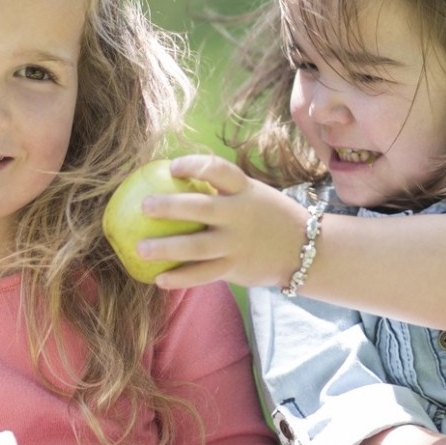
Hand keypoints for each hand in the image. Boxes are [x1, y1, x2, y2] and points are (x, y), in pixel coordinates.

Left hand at [134, 155, 312, 290]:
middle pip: (201, 208)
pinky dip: (180, 278)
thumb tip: (176, 179)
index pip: (218, 170)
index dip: (193, 165)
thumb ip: (223, 189)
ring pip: (197, 247)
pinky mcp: (235, 268)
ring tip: (140, 248)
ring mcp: (238, 244)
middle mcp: (241, 215)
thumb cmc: (268, 216)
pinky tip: (158, 279)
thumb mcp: (253, 194)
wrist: (305, 250)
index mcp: (245, 190)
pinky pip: (203, 274)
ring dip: (166, 248)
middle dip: (170, 206)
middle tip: (143, 206)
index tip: (172, 167)